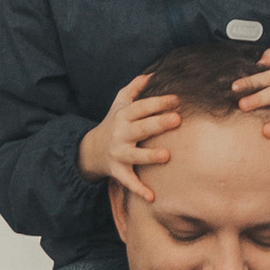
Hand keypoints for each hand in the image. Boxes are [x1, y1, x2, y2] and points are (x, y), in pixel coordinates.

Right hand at [77, 76, 183, 203]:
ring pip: (135, 155)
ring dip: (150, 156)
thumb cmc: (115, 122)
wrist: (92, 149)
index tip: (177, 100)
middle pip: (141, 128)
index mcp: (124, 115)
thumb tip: (154, 72)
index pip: (142, 107)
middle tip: (177, 120)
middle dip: (158, 123)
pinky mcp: (117, 171)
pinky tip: (152, 197)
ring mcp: (119, 153)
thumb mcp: (120, 102)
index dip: (158, 102)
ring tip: (166, 155)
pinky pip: (128, 181)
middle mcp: (121, 133)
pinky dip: (139, 189)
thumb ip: (136, 87)